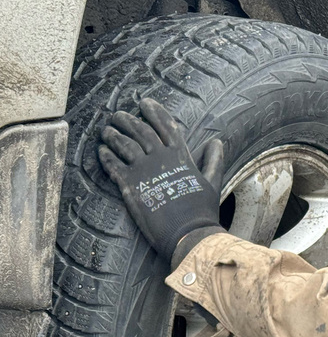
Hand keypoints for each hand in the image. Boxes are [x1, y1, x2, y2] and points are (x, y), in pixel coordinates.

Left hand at [98, 98, 224, 261]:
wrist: (188, 234)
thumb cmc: (202, 211)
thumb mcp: (213, 183)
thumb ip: (214, 160)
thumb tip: (216, 142)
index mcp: (181, 156)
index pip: (166, 126)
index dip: (155, 112)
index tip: (145, 102)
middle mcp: (160, 159)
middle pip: (141, 130)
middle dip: (128, 119)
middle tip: (119, 115)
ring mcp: (144, 171)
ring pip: (123, 144)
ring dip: (113, 134)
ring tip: (106, 130)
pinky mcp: (130, 186)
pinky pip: (113, 165)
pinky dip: (106, 156)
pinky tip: (101, 151)